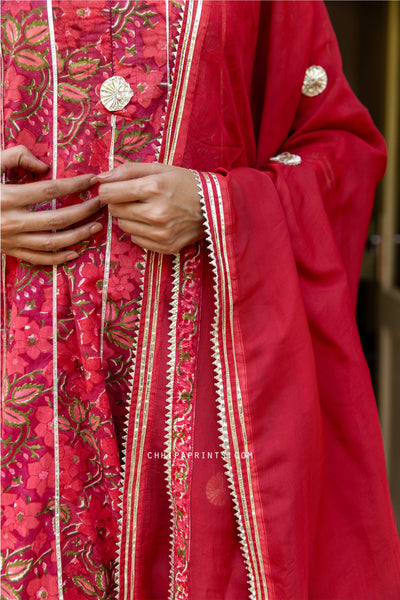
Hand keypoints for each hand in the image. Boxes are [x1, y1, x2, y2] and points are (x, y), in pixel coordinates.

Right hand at [1, 145, 101, 264]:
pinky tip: (76, 250)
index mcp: (5, 196)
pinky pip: (38, 260)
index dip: (74, 185)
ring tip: (96, 226)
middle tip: (102, 202)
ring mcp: (10, 240)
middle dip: (84, 211)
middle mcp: (10, 221)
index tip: (92, 179)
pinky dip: (59, 258)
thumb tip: (44, 165)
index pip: (49, 190)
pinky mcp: (8, 251)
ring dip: (78, 235)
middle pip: (58, 219)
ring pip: (52, 243)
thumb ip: (14, 156)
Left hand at [95, 163, 203, 253]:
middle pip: (114, 211)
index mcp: (152, 189)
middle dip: (119, 203)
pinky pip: (136, 240)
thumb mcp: (159, 168)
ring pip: (123, 227)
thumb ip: (128, 171)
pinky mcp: (165, 247)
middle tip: (136, 198)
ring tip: (147, 210)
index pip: (108, 194)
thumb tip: (100, 178)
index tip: (115, 188)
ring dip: (129, 218)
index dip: (108, 190)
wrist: (215, 207)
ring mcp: (160, 233)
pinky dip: (141, 231)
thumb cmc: (186, 183)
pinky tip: (155, 223)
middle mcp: (154, 213)